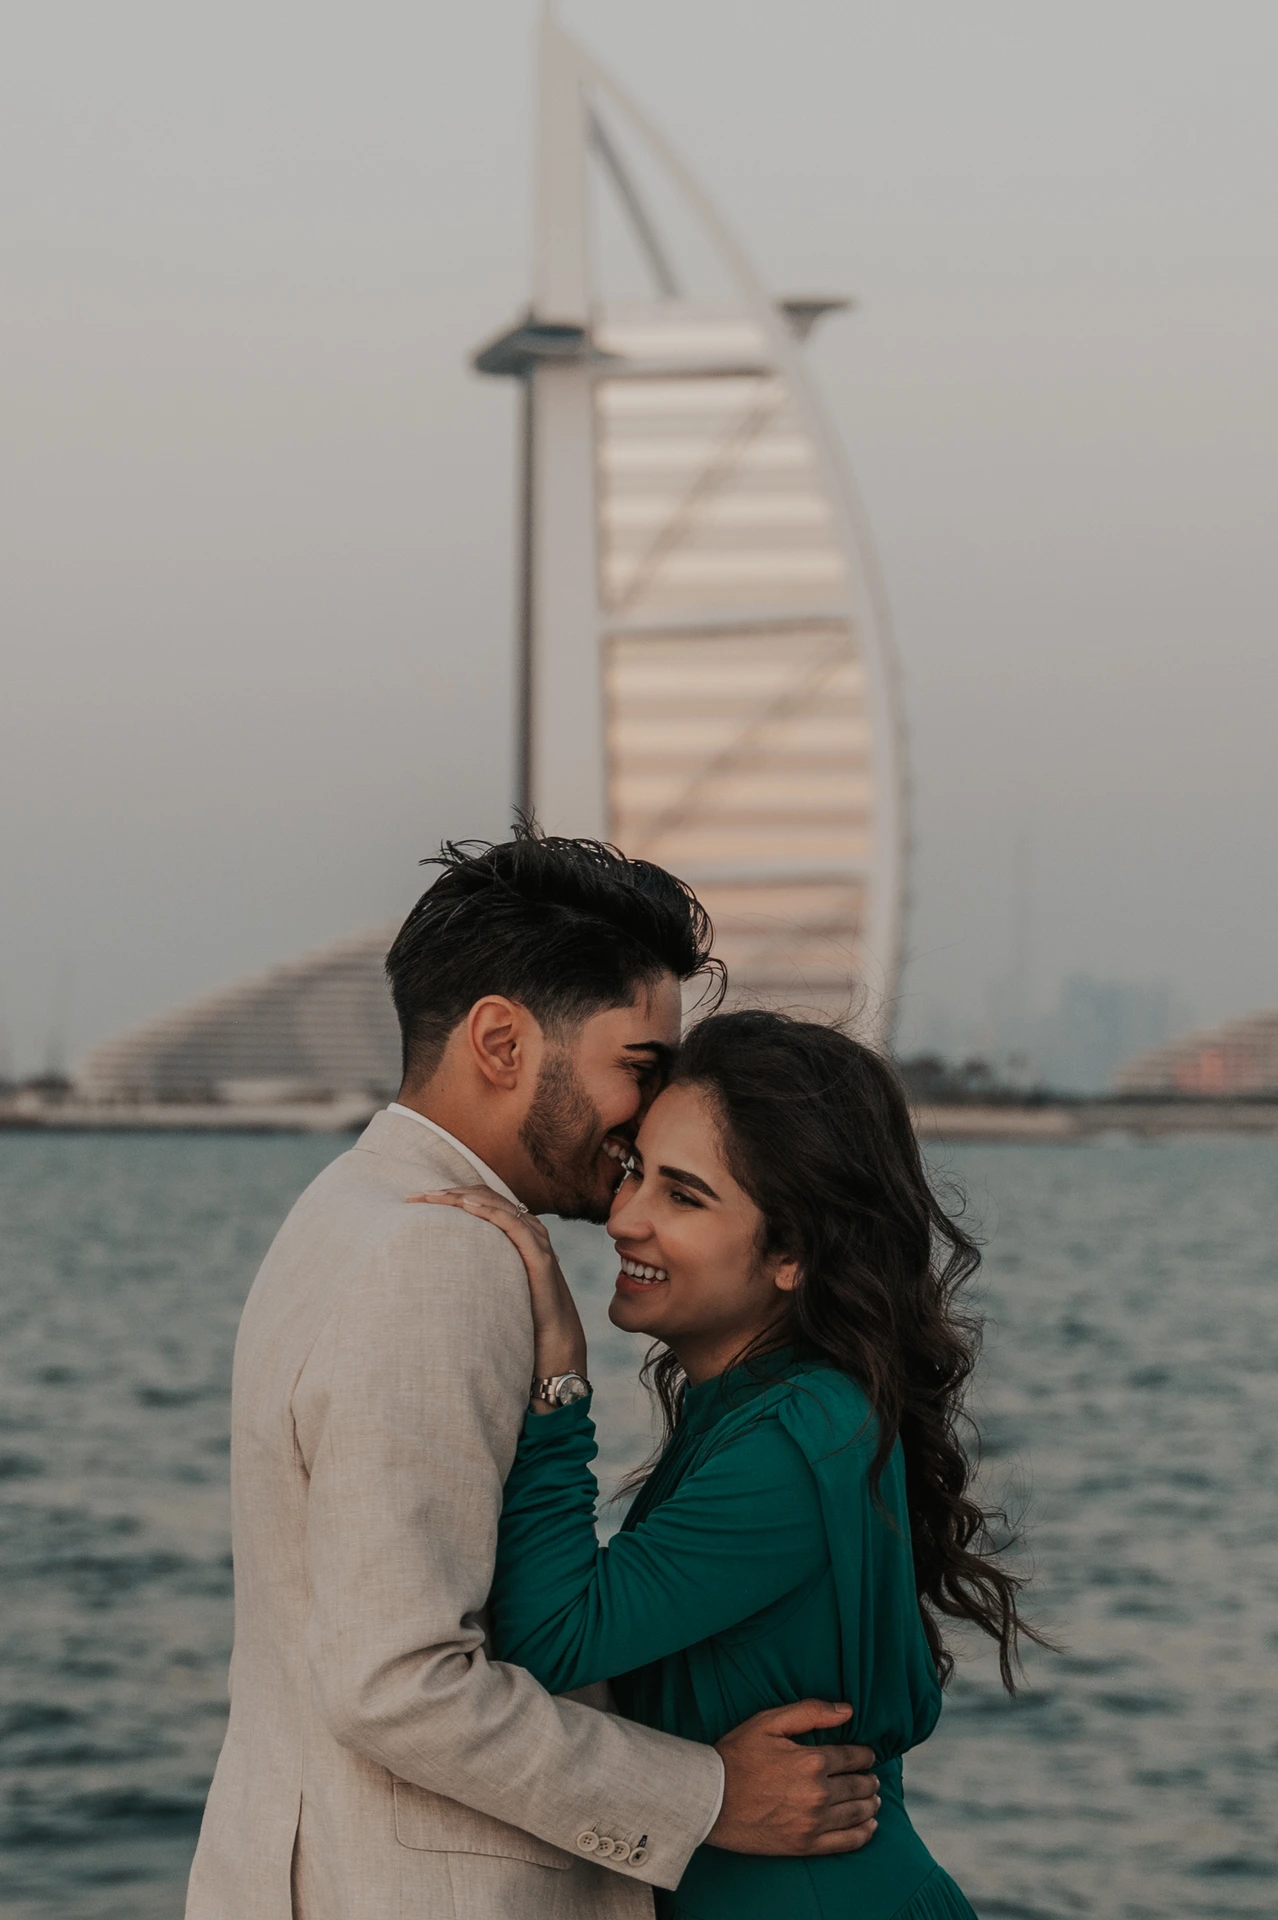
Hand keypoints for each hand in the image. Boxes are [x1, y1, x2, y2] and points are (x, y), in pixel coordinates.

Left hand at [408, 1186, 586, 1393]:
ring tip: (433, 1196)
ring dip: (462, 1196)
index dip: (449, 1196)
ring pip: (497, 1204)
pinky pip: (514, 1224)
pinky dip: (489, 1211)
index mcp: (516, 1234)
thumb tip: (436, 1270)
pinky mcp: (540, 1257)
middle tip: (415, 1196)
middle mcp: (528, 1231)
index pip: (481, 1201)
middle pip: (485, 1196)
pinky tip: (466, 1206)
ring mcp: (536, 1242)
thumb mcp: (491, 1287)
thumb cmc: (521, 1318)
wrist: (553, 1345)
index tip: (416, 1200)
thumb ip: (475, 1270)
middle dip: (448, 1193)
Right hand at [708, 1701, 878, 1855]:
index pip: (853, 1757)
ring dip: (871, 1804)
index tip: (868, 1755)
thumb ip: (810, 1712)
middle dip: (869, 1780)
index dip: (865, 1755)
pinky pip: (846, 1842)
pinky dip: (863, 1834)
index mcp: (811, 1760)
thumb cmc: (737, 1756)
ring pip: (857, 1813)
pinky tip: (870, 1826)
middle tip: (873, 1778)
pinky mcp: (805, 1845)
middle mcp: (818, 1793)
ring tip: (874, 1799)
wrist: (710, 1800)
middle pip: (859, 1786)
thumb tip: (847, 1710)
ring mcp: (813, 1822)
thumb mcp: (768, 1722)